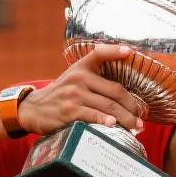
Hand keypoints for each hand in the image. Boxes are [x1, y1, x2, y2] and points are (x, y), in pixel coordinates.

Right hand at [19, 45, 145, 136]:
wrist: (34, 109)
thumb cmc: (61, 95)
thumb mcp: (74, 79)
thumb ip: (95, 79)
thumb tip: (126, 94)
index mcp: (81, 67)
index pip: (99, 53)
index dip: (114, 50)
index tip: (129, 51)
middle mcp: (78, 78)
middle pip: (115, 90)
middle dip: (132, 105)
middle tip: (141, 115)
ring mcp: (74, 95)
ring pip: (109, 106)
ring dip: (126, 118)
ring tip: (136, 126)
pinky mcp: (70, 111)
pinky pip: (94, 116)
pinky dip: (106, 121)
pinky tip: (115, 126)